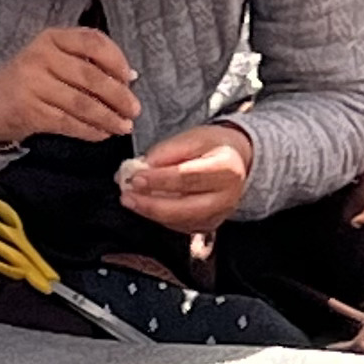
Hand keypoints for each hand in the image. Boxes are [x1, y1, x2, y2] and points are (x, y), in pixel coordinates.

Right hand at [0, 27, 141, 148]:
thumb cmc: (31, 78)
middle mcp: (41, 57)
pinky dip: (89, 130)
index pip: (92, 42)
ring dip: (107, 117)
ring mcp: (33, 84)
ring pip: (81, 103)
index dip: (116, 60)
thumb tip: (128, 78)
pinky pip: (67, 122)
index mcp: (53, 38)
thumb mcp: (55, 58)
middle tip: (134, 109)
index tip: (130, 77)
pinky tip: (101, 133)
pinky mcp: (30, 111)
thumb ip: (88, 63)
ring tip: (123, 126)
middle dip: (118, 96)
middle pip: (90, 76)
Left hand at [115, 124, 253, 240]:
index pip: (188, 177)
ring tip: (130, 199)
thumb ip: (168, 151)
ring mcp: (218, 215)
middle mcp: (226, 198)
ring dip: (150, 211)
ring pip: (179, 220)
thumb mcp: (194, 137)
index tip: (135, 177)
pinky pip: (179, 226)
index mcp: (226, 169)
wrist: (236, 162)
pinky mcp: (208, 226)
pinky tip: (145, 205)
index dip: (159, 180)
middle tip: (126, 196)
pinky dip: (158, 216)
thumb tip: (143, 167)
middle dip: (151, 204)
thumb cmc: (213, 146)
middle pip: (184, 207)